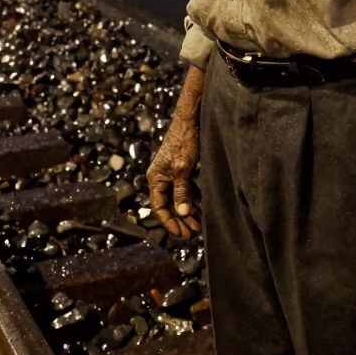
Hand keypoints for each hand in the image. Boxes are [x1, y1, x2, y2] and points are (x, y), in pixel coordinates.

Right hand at [146, 66, 204, 237]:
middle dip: (180, 220)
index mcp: (155, 178)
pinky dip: (191, 202)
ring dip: (187, 213)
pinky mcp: (180, 170)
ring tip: (198, 226)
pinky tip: (200, 211)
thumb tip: (183, 214)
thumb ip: (182, 192)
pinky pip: (184, 191)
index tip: (182, 234)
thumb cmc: (184, 142)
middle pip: (168, 206)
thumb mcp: (183, 169)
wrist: (191, 120)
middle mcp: (160, 178)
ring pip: (177, 199)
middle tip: (193, 233)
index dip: (170, 222)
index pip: (159, 207)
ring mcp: (170, 174)